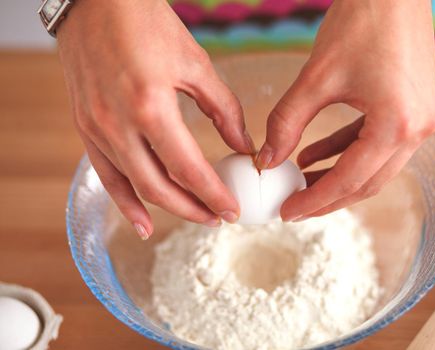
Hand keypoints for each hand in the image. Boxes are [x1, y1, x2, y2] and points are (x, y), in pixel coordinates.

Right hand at [58, 0, 254, 238]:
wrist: (96, 2)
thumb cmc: (147, 24)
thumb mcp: (195, 63)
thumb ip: (224, 110)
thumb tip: (243, 145)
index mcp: (151, 106)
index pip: (188, 168)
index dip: (213, 195)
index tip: (232, 210)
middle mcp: (119, 124)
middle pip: (160, 186)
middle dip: (193, 208)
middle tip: (218, 216)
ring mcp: (97, 129)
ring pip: (134, 185)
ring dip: (167, 208)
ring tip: (194, 216)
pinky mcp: (85, 127)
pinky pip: (107, 175)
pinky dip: (125, 202)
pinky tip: (142, 223)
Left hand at [256, 0, 434, 220]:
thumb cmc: (361, 21)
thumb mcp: (316, 77)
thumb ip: (287, 123)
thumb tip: (266, 160)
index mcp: (398, 124)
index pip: (349, 179)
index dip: (314, 200)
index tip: (287, 213)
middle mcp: (418, 129)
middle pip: (367, 182)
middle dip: (327, 197)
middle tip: (293, 206)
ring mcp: (422, 120)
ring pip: (374, 167)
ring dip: (336, 176)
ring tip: (299, 182)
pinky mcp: (415, 109)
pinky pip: (378, 143)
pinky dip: (346, 152)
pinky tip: (313, 155)